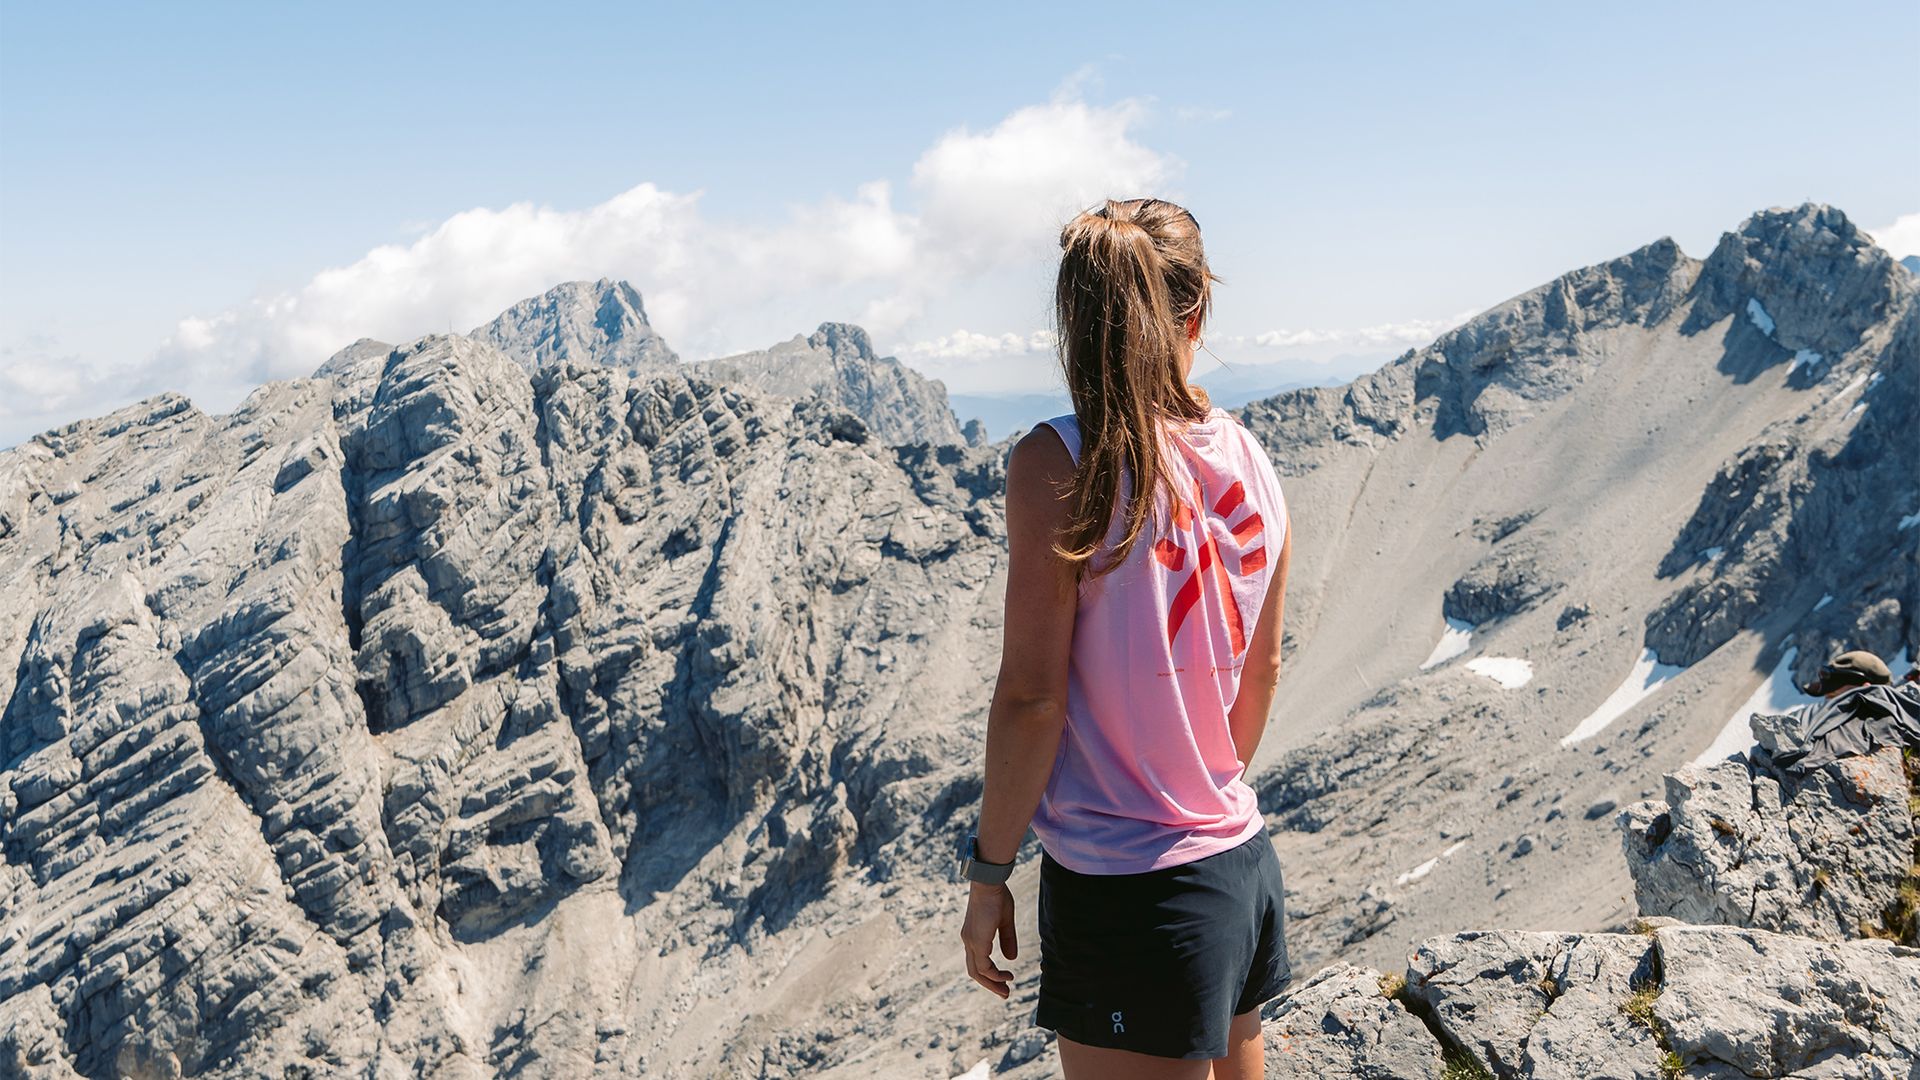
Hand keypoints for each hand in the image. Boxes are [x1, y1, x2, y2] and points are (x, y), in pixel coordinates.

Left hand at [960, 881, 1017, 997]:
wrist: (988, 883)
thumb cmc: (996, 896)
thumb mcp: (1004, 921)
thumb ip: (1007, 939)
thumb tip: (1011, 958)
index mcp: (973, 935)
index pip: (977, 962)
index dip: (990, 974)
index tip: (1006, 980)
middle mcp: (969, 940)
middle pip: (975, 971)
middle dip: (989, 985)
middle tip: (1004, 993)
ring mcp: (971, 942)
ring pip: (977, 972)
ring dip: (992, 984)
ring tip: (1006, 991)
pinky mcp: (977, 942)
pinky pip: (984, 966)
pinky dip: (995, 975)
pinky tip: (1007, 976)